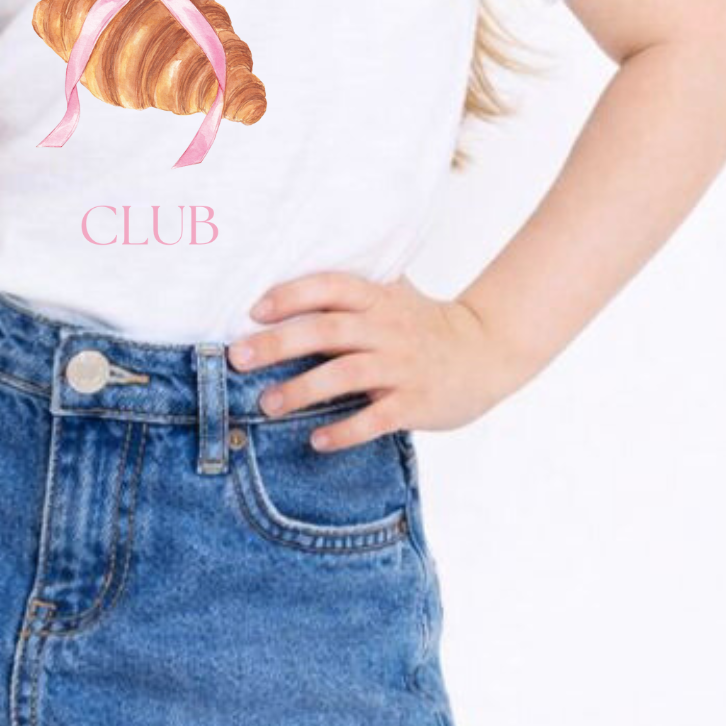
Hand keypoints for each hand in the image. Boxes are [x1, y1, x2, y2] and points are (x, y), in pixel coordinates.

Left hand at [227, 270, 524, 451]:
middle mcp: (387, 329)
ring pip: (346, 374)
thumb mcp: (392, 296)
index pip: (330, 287)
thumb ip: (349, 290)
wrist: (487, 352)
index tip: (255, 310)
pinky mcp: (415, 403)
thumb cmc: (424, 324)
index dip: (291, 295)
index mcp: (377, 299)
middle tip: (239, 357)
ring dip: (302, 390)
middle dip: (279, 343)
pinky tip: (316, 440)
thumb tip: (285, 284)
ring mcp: (402, 367)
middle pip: (327, 330)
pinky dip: (344, 430)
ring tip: (267, 404)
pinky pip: (376, 419)